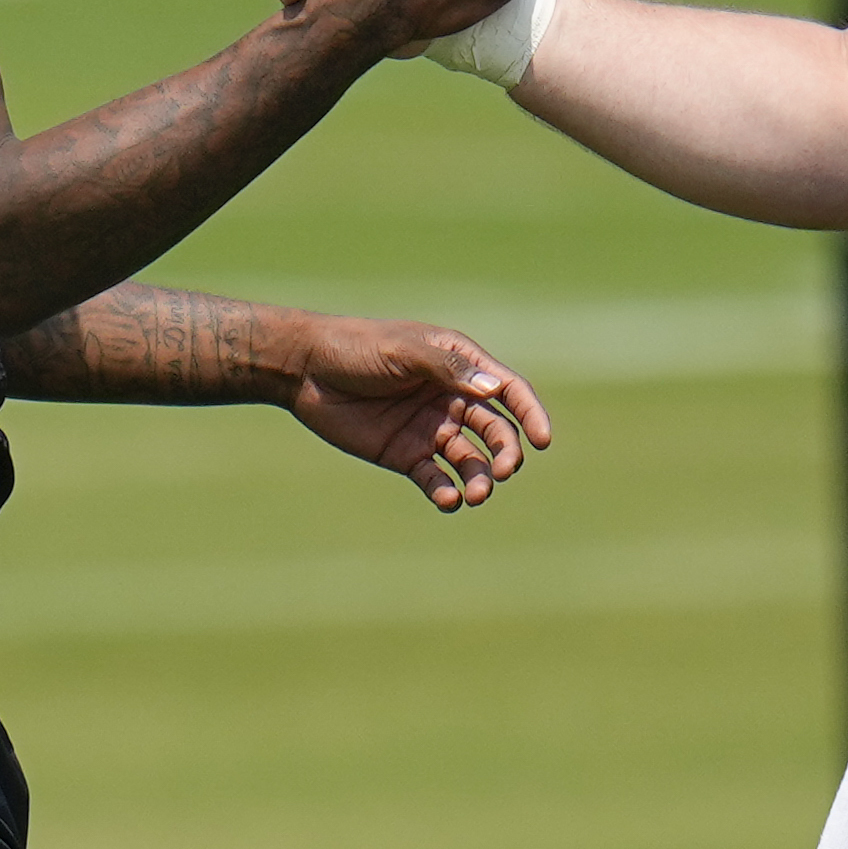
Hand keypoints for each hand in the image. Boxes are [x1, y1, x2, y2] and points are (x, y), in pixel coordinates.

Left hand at [280, 313, 553, 509]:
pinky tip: (446, 500)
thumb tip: (494, 390)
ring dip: (479, 478)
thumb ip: (446, 369)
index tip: (542, 439)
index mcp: (459, 365)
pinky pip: (435, 478)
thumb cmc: (356, 348)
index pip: (508, 390)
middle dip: (505, 453)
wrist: (304, 369)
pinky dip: (445, 492)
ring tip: (475, 494)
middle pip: (496, 431)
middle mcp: (452, 398)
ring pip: (470, 460)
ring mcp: (431, 429)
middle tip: (501, 472)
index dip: (530, 414)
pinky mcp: (406, 454)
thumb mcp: (402, 351)